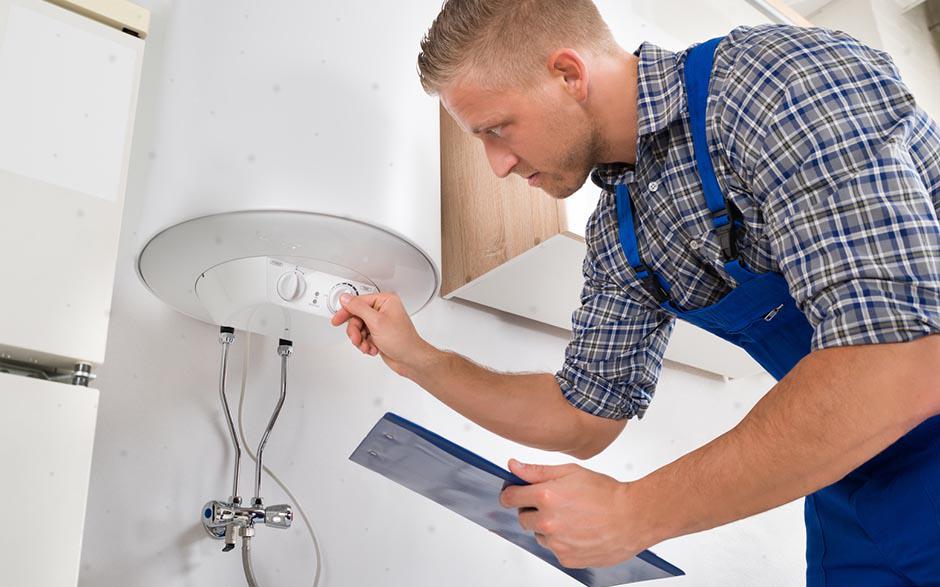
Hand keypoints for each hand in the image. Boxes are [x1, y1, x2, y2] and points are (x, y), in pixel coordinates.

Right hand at [329, 291, 435, 376]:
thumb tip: (346, 298)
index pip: (359, 301)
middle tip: (356, 339)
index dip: (346, 311)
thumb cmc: (402, 341)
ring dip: (360, 340)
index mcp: (385, 301)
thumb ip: (358, 308)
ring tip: (367, 346)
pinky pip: (363, 336)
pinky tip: (372, 348)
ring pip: (358, 328)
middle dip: (355, 331)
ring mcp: (380, 322)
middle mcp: (383, 310)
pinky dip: (365, 344)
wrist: (410, 359)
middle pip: (357, 316)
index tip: (337, 319)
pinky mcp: (378, 333)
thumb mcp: (376, 322)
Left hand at [499, 459, 650, 568]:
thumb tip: (513, 466)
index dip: (512, 493)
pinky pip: (554, 550)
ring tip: (573, 518)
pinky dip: (563, 542)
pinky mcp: (566, 559)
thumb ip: (537, 471)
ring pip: (539, 535)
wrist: (633, 517)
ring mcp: (556, 543)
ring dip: (549, 527)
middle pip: (523, 518)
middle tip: (557, 503)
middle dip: (533, 510)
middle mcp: (548, 522)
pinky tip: (579, 531)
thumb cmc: (606, 493)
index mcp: (546, 497)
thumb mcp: (571, 472)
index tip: (515, 493)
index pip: (510, 498)